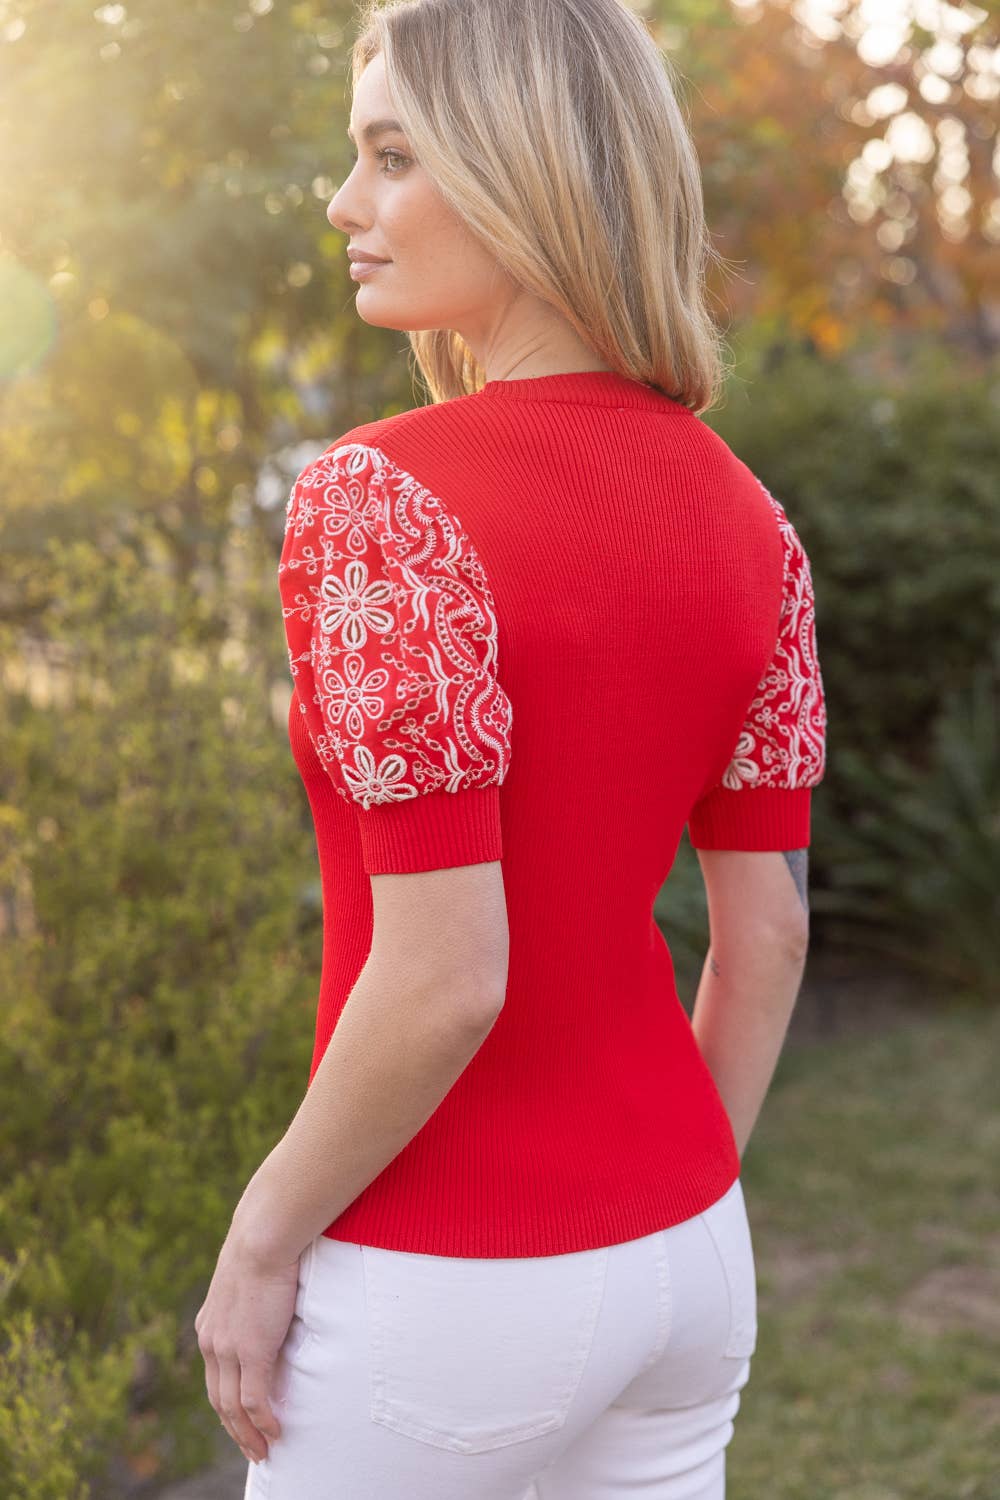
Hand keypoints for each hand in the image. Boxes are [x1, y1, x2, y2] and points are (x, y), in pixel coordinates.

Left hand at [194, 1229, 301, 1464]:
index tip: (240, 1421)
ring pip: (233, 1407)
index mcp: (209, 1326)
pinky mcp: (251, 1351)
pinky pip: (254, 1400)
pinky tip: (275, 1433)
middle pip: (218, 1400)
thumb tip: (269, 1301)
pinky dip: (263, 1422)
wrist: (263, 1236)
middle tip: (252, 1448)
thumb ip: (252, 1300)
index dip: (226, 1403)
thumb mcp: (248, 1277)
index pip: (214, 1377)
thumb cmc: (264, 1244)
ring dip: (247, 1435)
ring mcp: (229, 1349)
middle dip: (234, 1430)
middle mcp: (212, 1342)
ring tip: (263, 1452)